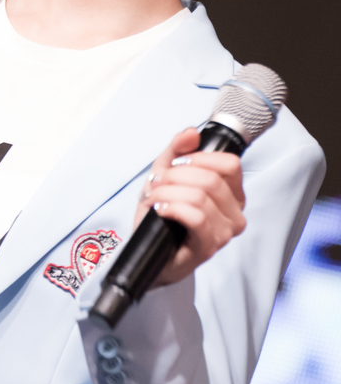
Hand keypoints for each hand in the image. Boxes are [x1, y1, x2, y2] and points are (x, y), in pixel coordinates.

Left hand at [133, 128, 245, 284]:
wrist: (148, 250)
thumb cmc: (163, 214)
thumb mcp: (166, 174)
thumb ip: (177, 150)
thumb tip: (191, 133)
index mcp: (232, 193)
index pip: (230, 164)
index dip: (199, 158)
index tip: (177, 163)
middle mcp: (235, 213)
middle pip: (211, 179)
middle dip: (176, 175)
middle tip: (158, 181)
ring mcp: (224, 232)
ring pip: (200, 197)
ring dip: (169, 192)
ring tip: (155, 196)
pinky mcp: (209, 247)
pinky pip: (196, 217)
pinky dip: (172, 207)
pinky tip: (160, 209)